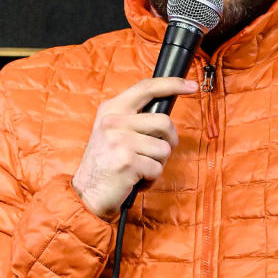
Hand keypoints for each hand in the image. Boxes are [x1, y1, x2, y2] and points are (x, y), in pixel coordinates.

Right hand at [72, 77, 196, 220]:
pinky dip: (151, 179)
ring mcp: (120, 141)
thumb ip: (135, 118)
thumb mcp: (112, 130)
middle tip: (159, 152)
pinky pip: (157, 168)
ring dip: (158, 163)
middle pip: (164, 122)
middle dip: (170, 140)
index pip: (147, 88)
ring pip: (164, 149)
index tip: (192, 86)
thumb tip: (166, 116)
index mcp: (112, 109)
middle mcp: (114, 121)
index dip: (172, 84)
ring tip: (140, 169)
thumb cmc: (105, 162)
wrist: (86, 193)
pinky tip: (136, 180)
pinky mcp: (127, 161)